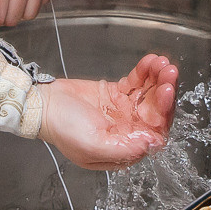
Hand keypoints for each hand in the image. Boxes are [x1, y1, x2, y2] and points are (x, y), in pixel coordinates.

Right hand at [40, 53, 179, 169]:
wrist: (42, 104)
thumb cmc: (62, 128)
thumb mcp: (92, 145)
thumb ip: (124, 148)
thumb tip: (153, 144)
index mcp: (125, 148)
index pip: (155, 132)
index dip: (164, 113)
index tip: (165, 92)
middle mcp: (128, 130)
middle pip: (157, 111)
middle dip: (165, 91)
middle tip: (168, 72)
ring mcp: (124, 111)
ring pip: (150, 94)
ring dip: (158, 78)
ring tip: (160, 62)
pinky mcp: (117, 93)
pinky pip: (137, 82)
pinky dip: (145, 71)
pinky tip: (150, 61)